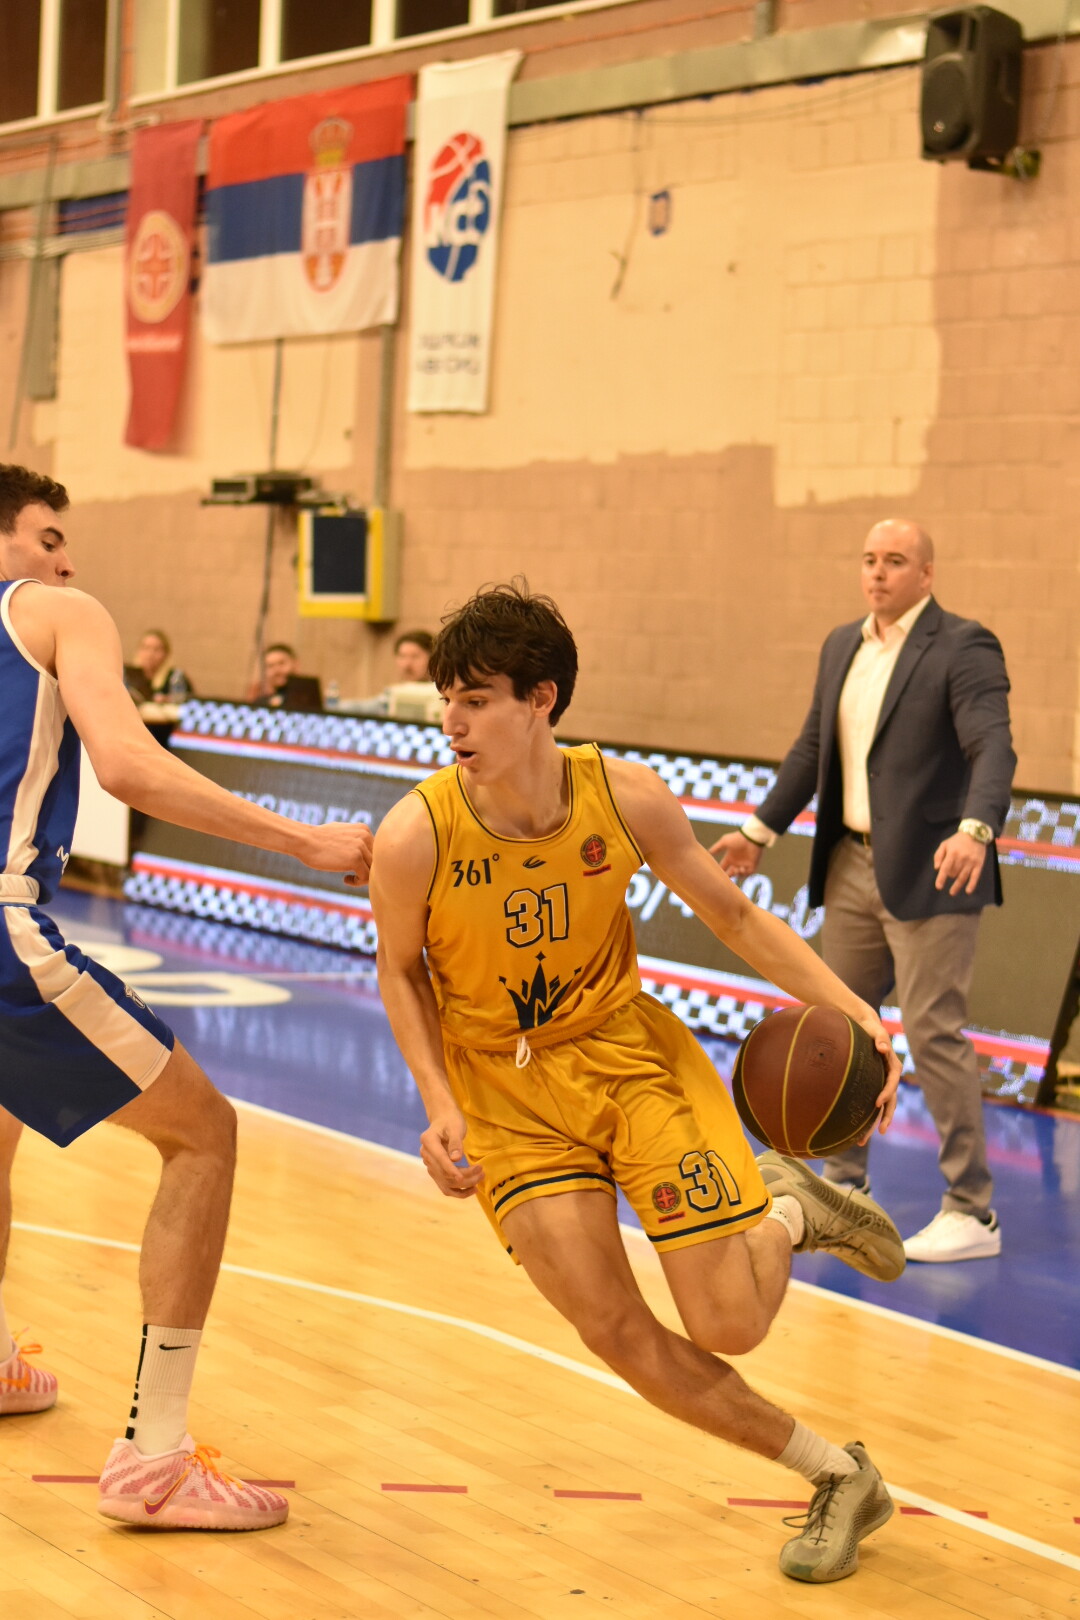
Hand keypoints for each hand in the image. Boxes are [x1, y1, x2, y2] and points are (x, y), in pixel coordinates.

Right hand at [302, 822, 373, 883]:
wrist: (304, 840)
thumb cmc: (318, 839)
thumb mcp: (341, 833)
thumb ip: (354, 839)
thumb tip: (363, 853)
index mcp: (364, 829)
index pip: (376, 851)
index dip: (367, 862)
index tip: (354, 867)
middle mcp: (366, 836)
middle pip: (376, 860)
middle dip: (366, 870)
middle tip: (353, 876)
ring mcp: (361, 847)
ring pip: (373, 870)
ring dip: (362, 877)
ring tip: (348, 878)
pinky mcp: (356, 859)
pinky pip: (366, 877)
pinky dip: (357, 882)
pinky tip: (345, 880)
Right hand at [420, 1107, 483, 1198]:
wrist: (444, 1119)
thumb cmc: (451, 1120)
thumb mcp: (455, 1127)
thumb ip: (455, 1142)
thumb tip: (456, 1159)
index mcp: (428, 1141)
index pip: (440, 1159)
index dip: (451, 1170)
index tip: (463, 1178)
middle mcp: (426, 1155)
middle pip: (443, 1173)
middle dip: (464, 1177)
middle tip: (482, 1172)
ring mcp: (429, 1164)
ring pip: (445, 1182)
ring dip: (463, 1185)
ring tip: (480, 1179)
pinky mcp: (435, 1170)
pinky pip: (445, 1185)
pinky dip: (458, 1191)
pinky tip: (472, 1190)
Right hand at [710, 830, 763, 877]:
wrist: (750, 837)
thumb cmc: (737, 839)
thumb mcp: (724, 842)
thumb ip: (716, 848)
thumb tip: (707, 852)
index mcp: (730, 857)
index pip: (723, 867)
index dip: (719, 871)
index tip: (715, 875)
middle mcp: (736, 862)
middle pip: (730, 873)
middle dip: (727, 876)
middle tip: (725, 877)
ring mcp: (744, 864)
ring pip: (738, 875)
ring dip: (736, 874)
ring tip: (735, 870)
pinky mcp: (752, 865)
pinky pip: (747, 874)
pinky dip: (743, 874)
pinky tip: (741, 869)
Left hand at [853, 1006, 900, 1137]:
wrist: (863, 1026)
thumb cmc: (869, 1028)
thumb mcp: (874, 1030)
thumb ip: (879, 1038)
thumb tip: (882, 1047)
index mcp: (892, 1066)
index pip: (892, 1082)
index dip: (886, 1093)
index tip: (877, 1103)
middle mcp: (888, 1077)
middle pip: (890, 1101)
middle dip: (886, 1117)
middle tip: (880, 1131)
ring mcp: (879, 1083)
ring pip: (880, 1107)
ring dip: (873, 1124)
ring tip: (862, 1141)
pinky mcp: (870, 1085)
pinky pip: (869, 1104)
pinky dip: (864, 1117)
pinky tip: (852, 1131)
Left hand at [933, 831, 987, 895]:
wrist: (975, 834)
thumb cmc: (957, 840)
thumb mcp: (945, 844)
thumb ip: (938, 855)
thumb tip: (937, 868)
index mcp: (952, 853)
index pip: (945, 868)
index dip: (941, 878)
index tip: (939, 887)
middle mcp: (962, 859)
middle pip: (953, 874)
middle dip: (950, 875)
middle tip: (950, 873)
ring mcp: (971, 862)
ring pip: (963, 877)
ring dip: (957, 886)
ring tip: (952, 892)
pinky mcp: (979, 865)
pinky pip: (975, 877)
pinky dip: (972, 885)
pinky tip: (968, 891)